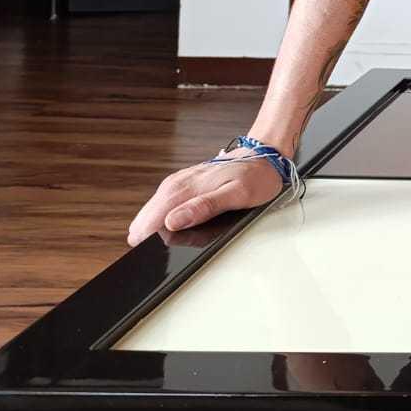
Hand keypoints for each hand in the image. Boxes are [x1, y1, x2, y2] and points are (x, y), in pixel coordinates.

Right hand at [126, 148, 284, 246]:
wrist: (264, 157)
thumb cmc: (255, 177)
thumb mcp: (237, 195)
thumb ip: (205, 207)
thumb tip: (173, 221)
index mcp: (185, 188)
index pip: (150, 219)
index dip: (145, 239)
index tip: (148, 253)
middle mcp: (176, 184)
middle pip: (146, 217)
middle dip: (145, 236)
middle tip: (155, 253)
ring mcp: (178, 183)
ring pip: (152, 211)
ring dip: (150, 228)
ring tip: (158, 243)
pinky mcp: (183, 184)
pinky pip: (162, 205)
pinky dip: (159, 219)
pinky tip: (167, 228)